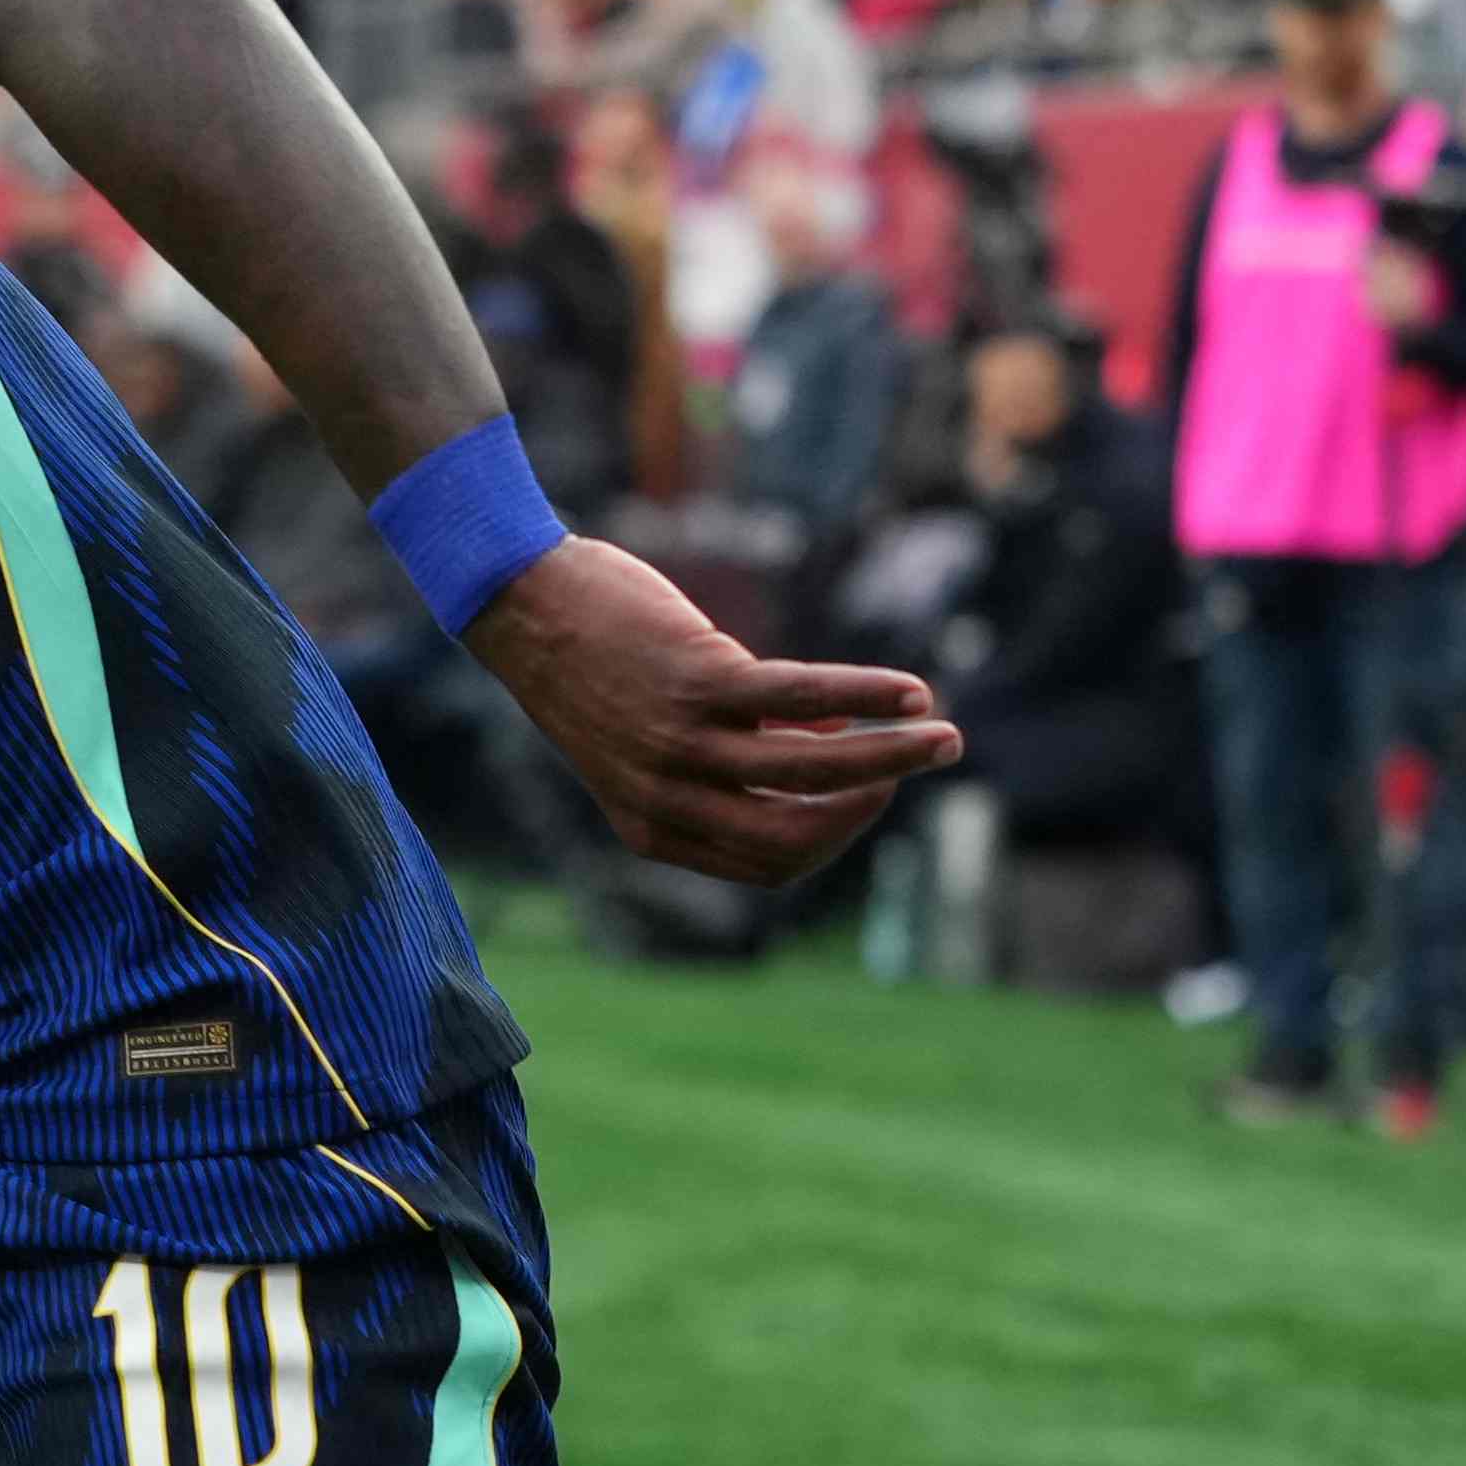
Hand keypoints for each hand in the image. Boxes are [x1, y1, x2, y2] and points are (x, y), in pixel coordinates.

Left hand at [468, 535, 959, 885]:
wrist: (522, 604)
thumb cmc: (594, 666)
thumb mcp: (655, 735)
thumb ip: (736, 750)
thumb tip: (835, 732)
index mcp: (655, 827)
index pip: (773, 862)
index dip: (837, 835)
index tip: (873, 795)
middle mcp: (666, 797)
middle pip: (801, 834)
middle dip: (876, 808)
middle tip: (927, 765)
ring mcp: (680, 743)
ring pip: (813, 771)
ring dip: (893, 756)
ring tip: (943, 735)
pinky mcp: (696, 682)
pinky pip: (804, 699)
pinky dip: (866, 696)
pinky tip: (909, 691)